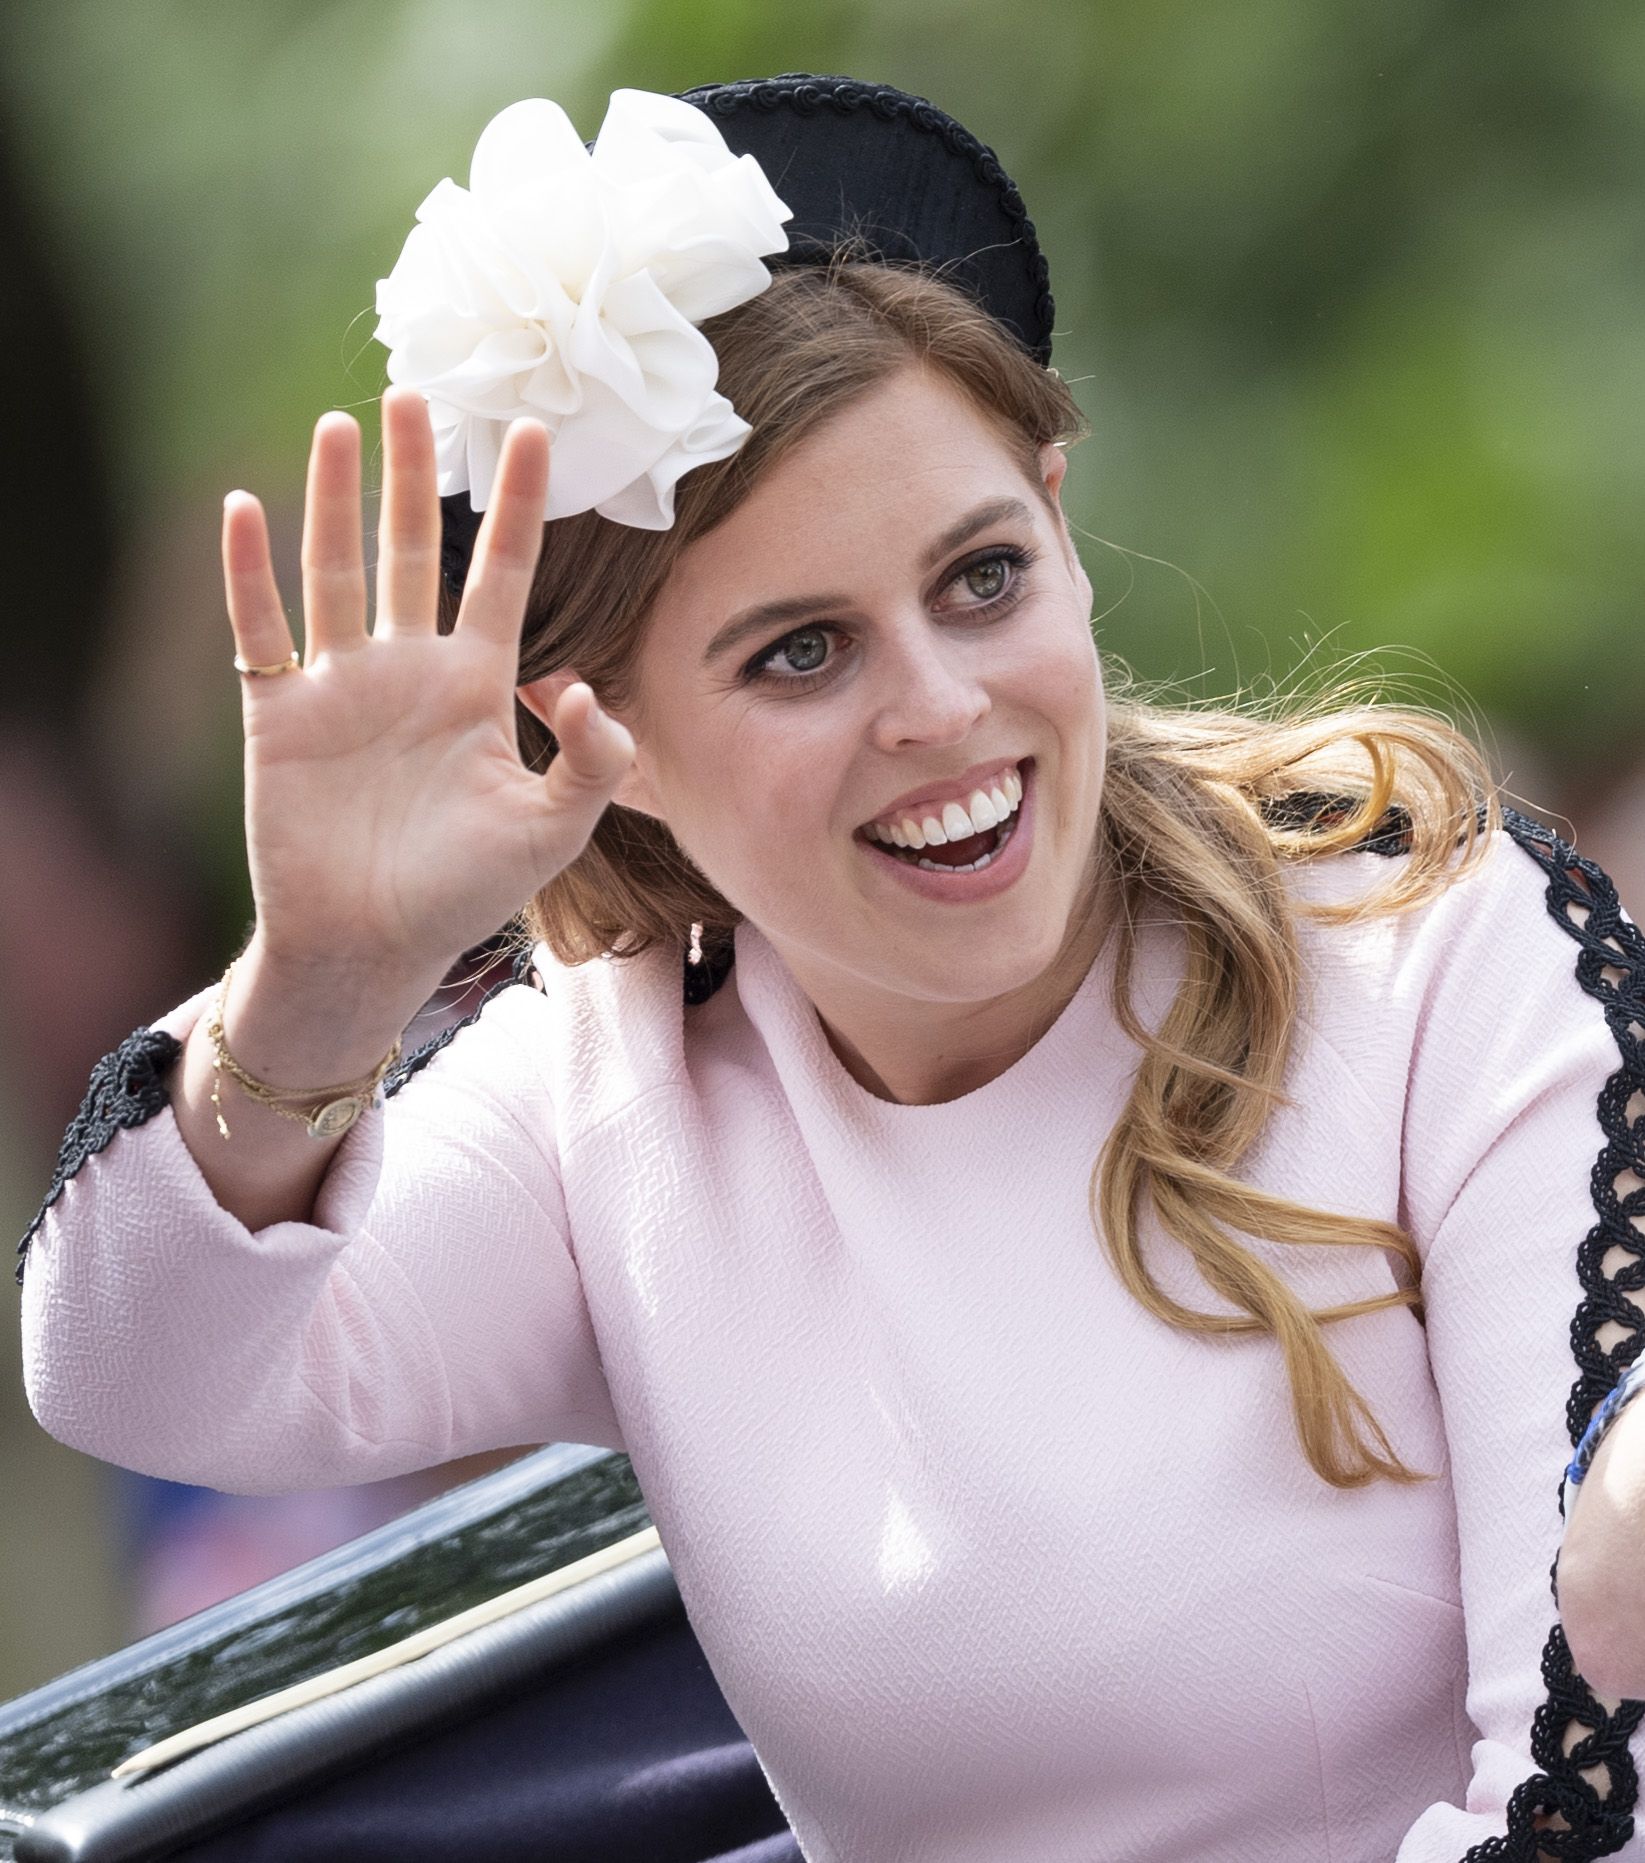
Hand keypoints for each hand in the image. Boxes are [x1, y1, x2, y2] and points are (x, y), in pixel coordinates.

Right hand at [220, 388, 634, 980]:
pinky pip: (261, 628)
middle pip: (413, 549)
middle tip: (419, 393)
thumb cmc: (466, 894)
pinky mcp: (279, 711)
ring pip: (337, 569)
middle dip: (416, 475)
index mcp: (478, 686)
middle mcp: (410, 670)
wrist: (372, 946)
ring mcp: (342, 684)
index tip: (537, 433)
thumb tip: (589, 686)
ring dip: (338, 500)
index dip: (520, 506)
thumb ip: (594, 760)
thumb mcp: (554, 830)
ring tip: (345, 424)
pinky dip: (249, 572)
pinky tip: (245, 507)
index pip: (502, 574)